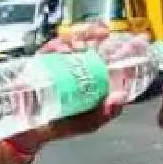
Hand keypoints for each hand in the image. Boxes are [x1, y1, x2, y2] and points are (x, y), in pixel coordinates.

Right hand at [11, 23, 131, 150]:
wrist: (32, 130)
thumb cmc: (63, 124)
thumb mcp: (89, 122)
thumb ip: (107, 112)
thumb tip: (120, 96)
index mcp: (93, 78)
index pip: (109, 57)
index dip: (120, 46)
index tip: (130, 39)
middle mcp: (78, 66)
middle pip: (89, 42)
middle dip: (96, 33)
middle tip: (102, 34)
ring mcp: (60, 63)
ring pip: (71, 41)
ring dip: (78, 38)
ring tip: (82, 45)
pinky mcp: (42, 63)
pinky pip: (50, 48)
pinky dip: (57, 45)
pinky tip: (63, 50)